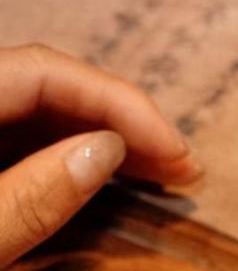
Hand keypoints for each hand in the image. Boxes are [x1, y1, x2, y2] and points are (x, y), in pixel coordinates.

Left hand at [0, 44, 199, 268]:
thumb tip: (107, 150)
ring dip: (103, 143)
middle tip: (184, 166)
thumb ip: (27, 198)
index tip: (175, 150)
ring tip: (166, 174)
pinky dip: (68, 162)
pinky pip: (20, 146)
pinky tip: (110, 180)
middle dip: (120, 124)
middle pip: (46, 90)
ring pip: (37, 119)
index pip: (44, 72)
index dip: (118, 104)